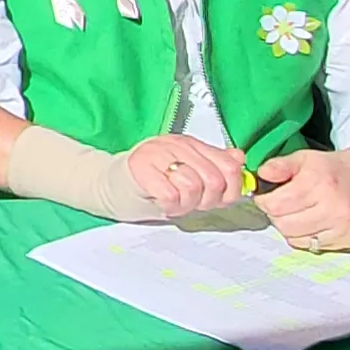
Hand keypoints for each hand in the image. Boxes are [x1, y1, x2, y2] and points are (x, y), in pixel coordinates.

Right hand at [120, 133, 245, 218]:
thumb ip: (214, 167)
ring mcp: (158, 153)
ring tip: (174, 201)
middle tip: (191, 203)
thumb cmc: (151, 183)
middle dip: (206, 200)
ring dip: (186, 204)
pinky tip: (162, 201)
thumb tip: (239, 159)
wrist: (111, 185)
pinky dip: (170, 206)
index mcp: (192, 144)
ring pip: (193, 187)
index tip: (217, 199)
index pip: (229, 167)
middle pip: (214, 180)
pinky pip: (171, 195)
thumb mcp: (188, 175)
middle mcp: (177, 145)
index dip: (230, 191)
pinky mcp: (141, 168)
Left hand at [253, 148, 349, 250]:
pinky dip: (304, 237)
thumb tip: (261, 174)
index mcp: (320, 182)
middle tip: (281, 206)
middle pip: (284, 224)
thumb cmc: (329, 170)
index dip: (265, 202)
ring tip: (296, 213)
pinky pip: (311, 246)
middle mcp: (335, 206)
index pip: (277, 205)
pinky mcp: (349, 240)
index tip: (266, 197)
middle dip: (276, 215)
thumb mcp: (302, 159)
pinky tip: (311, 223)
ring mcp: (344, 226)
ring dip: (289, 228)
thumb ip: (279, 165)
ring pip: (295, 238)